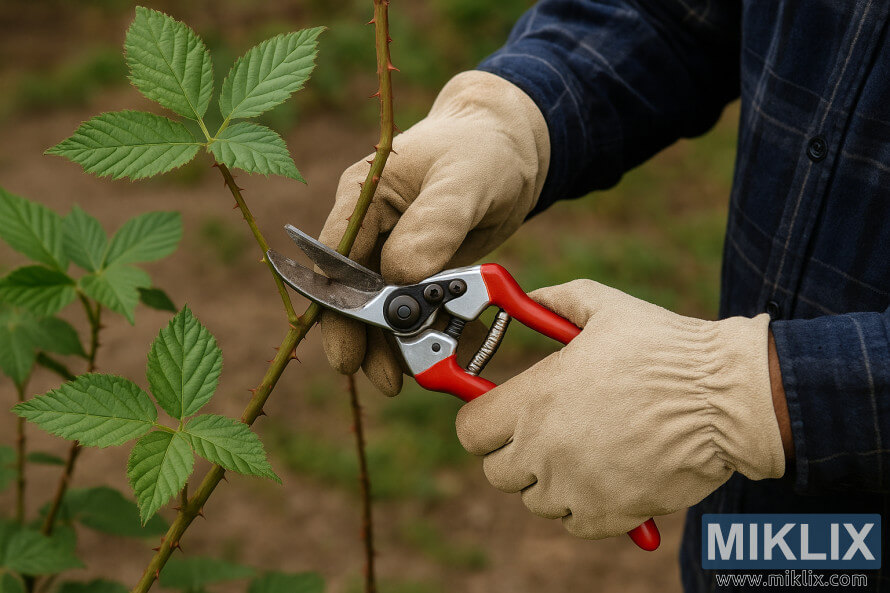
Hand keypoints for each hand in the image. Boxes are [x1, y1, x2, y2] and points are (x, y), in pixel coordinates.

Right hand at [319, 70, 549, 394]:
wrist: (512, 148)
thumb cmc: (483, 151)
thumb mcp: (463, 180)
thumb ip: (435, 224)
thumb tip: (403, 274)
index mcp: (364, 197)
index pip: (336, 259)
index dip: (338, 308)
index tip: (347, 349)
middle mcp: (371, 228)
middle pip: (355, 295)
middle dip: (365, 340)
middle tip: (383, 380)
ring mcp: (395, 252)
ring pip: (386, 310)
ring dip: (397, 345)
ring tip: (411, 378)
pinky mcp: (422, 270)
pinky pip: (420, 310)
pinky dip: (433, 332)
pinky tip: (451, 353)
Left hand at [456, 280, 785, 538]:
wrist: (728, 398)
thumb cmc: (667, 350)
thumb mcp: (605, 306)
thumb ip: (556, 300)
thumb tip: (529, 297)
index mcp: (535, 399)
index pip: (470, 430)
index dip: (482, 420)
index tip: (497, 414)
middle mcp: (545, 448)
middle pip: (496, 471)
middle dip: (513, 451)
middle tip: (543, 431)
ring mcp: (575, 487)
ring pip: (534, 499)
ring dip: (548, 480)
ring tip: (582, 449)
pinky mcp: (609, 514)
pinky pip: (573, 522)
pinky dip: (582, 506)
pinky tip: (604, 476)